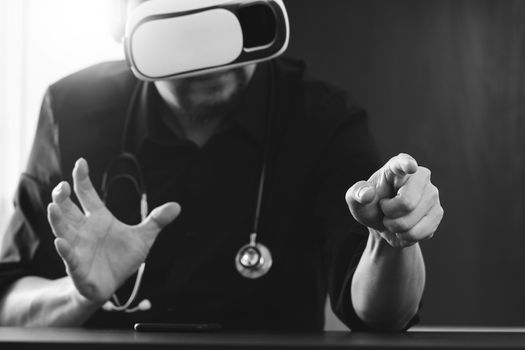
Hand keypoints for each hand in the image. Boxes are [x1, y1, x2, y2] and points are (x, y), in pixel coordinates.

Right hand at [47, 158, 180, 302]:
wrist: (111, 285)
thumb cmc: (122, 258)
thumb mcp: (144, 238)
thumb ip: (156, 221)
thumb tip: (177, 206)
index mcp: (98, 218)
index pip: (87, 194)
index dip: (82, 179)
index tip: (81, 162)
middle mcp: (83, 229)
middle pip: (68, 209)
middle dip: (62, 196)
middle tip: (62, 186)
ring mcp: (77, 247)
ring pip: (62, 229)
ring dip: (57, 218)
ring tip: (52, 206)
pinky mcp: (77, 266)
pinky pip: (69, 257)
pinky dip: (64, 249)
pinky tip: (60, 241)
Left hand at [346, 153, 442, 247]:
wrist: (383, 224)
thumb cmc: (370, 205)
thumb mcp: (356, 200)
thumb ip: (356, 194)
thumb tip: (366, 193)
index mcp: (395, 167)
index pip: (401, 163)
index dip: (406, 164)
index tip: (410, 167)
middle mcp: (419, 176)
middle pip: (406, 202)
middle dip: (389, 214)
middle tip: (385, 210)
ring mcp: (432, 194)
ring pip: (412, 221)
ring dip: (396, 227)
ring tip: (393, 219)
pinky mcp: (437, 213)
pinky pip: (420, 232)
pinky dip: (406, 236)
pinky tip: (404, 228)